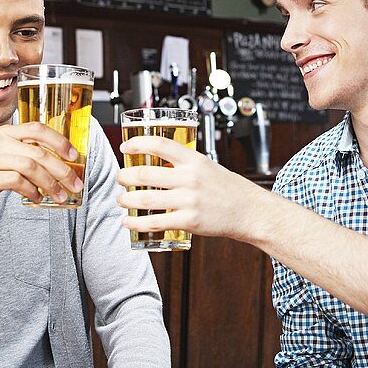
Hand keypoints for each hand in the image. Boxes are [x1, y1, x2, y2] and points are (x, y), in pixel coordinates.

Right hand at [0, 122, 83, 218]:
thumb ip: (19, 156)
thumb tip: (53, 165)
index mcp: (0, 133)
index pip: (36, 128)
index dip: (59, 140)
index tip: (75, 155)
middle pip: (38, 151)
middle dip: (62, 169)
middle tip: (75, 183)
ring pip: (30, 166)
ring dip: (50, 183)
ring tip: (60, 195)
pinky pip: (14, 181)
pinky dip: (31, 191)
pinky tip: (37, 199)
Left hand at [116, 135, 271, 241]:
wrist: (248, 210)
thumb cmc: (226, 188)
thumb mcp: (206, 166)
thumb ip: (182, 164)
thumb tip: (155, 163)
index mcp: (194, 160)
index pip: (160, 144)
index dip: (137, 143)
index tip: (125, 147)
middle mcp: (190, 178)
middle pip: (145, 174)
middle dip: (124, 176)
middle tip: (119, 178)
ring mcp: (189, 200)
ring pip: (145, 199)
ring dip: (126, 200)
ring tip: (121, 200)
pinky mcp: (189, 221)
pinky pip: (155, 222)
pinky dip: (136, 223)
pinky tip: (128, 222)